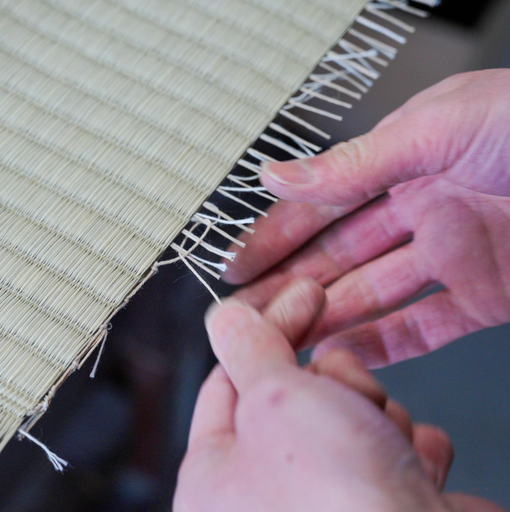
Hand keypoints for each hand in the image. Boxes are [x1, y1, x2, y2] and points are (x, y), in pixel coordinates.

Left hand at [174, 279, 502, 511]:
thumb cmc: (337, 501)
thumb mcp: (273, 399)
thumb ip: (248, 349)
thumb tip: (225, 316)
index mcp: (214, 479)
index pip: (228, 381)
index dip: (267, 330)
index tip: (304, 294)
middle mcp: (265, 498)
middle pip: (296, 397)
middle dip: (334, 382)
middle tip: (348, 392)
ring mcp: (327, 506)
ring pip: (351, 418)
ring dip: (376, 416)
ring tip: (383, 444)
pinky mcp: (385, 511)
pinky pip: (396, 453)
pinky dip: (411, 452)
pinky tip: (416, 468)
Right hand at [224, 69, 509, 366]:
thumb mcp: (437, 129)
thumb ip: (353, 163)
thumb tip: (277, 174)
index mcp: (403, 161)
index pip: (320, 206)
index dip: (274, 238)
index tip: (237, 268)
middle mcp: (421, 208)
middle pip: (338, 258)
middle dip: (290, 287)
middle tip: (248, 318)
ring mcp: (451, 254)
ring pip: (373, 296)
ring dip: (328, 319)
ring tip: (286, 342)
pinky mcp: (486, 295)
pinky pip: (426, 325)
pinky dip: (388, 345)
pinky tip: (351, 356)